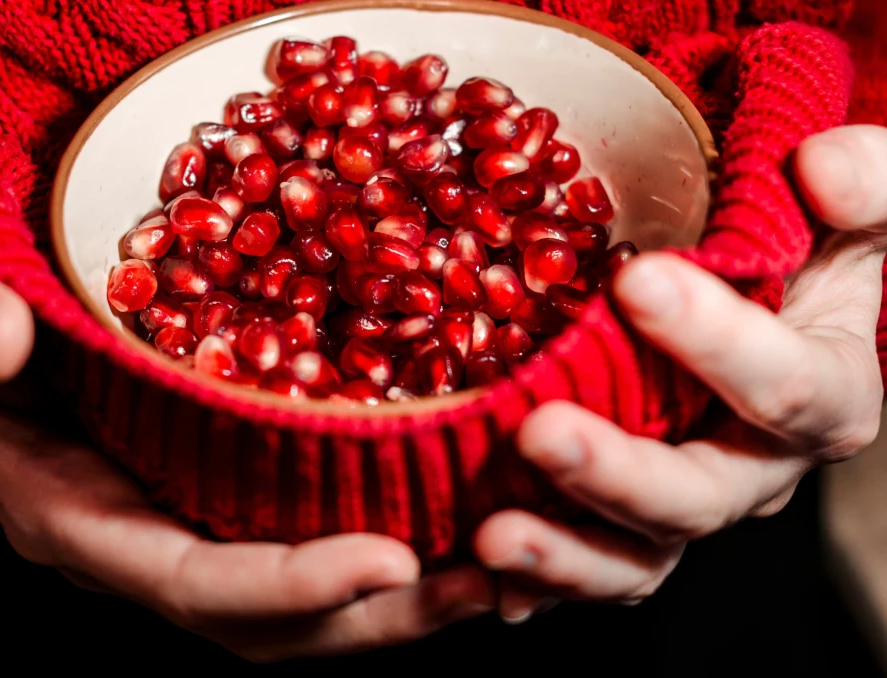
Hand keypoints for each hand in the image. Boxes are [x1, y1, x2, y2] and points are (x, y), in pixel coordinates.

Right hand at [0, 258, 493, 661]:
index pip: (195, 583)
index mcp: (82, 519)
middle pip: (276, 621)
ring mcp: (195, 526)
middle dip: (382, 617)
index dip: (292, 586)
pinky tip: (463, 513)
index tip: (393, 559)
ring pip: (310, 600)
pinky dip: (394, 542)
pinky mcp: (233, 496)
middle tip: (486, 582)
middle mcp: (148, 544)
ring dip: (408, 596)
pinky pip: (319, 538)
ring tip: (502, 565)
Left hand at [473, 124, 886, 621]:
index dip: (719, 343)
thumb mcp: (870, 206)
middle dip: (618, 472)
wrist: (781, 312)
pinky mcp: (626, 521)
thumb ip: (871, 182)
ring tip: (492, 536)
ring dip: (563, 554)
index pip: (788, 387)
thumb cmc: (821, 251)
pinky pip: (585, 566)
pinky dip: (534, 579)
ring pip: (637, 557)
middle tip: (540, 431)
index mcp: (825, 396)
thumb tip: (823, 174)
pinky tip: (478, 576)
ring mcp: (686, 504)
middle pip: (697, 498)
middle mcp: (756, 469)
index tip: (637, 283)